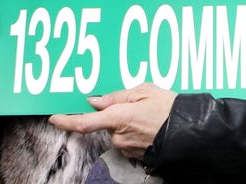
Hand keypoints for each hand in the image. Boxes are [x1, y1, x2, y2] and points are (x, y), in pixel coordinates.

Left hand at [48, 83, 176, 159]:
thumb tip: (97, 101)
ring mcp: (126, 148)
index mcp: (118, 117)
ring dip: (129, 121)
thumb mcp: (145, 91)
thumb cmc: (170, 109)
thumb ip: (118, 96)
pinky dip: (136, 131)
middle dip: (118, 112)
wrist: (191, 133)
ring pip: (119, 131)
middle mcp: (118, 136)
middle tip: (139, 103)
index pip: (84, 122)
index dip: (66, 121)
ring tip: (151, 113)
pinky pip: (129, 139)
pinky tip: (152, 124)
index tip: (54, 118)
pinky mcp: (135, 155)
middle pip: (107, 123)